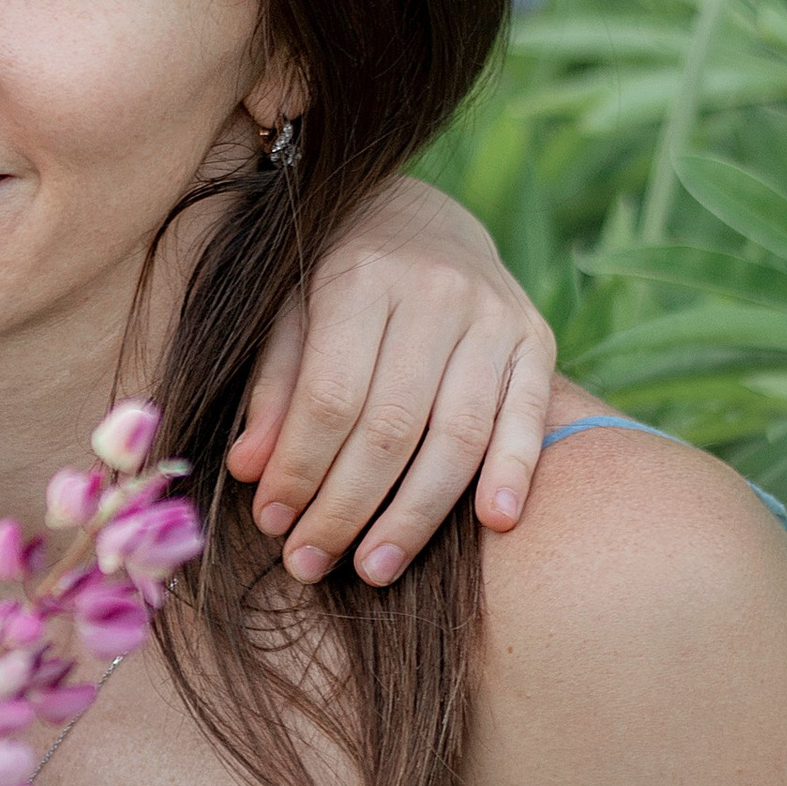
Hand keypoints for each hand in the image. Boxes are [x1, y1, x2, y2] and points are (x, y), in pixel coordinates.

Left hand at [228, 178, 554, 585]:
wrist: (419, 217)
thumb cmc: (334, 279)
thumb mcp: (287, 314)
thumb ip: (272, 389)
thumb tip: (248, 471)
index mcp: (360, 276)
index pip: (330, 397)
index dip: (300, 469)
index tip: (272, 524)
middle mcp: (434, 292)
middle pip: (391, 426)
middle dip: (346, 507)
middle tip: (310, 565)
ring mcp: (495, 315)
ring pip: (459, 434)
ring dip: (416, 514)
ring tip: (376, 568)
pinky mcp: (538, 337)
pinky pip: (530, 415)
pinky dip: (515, 471)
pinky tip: (494, 524)